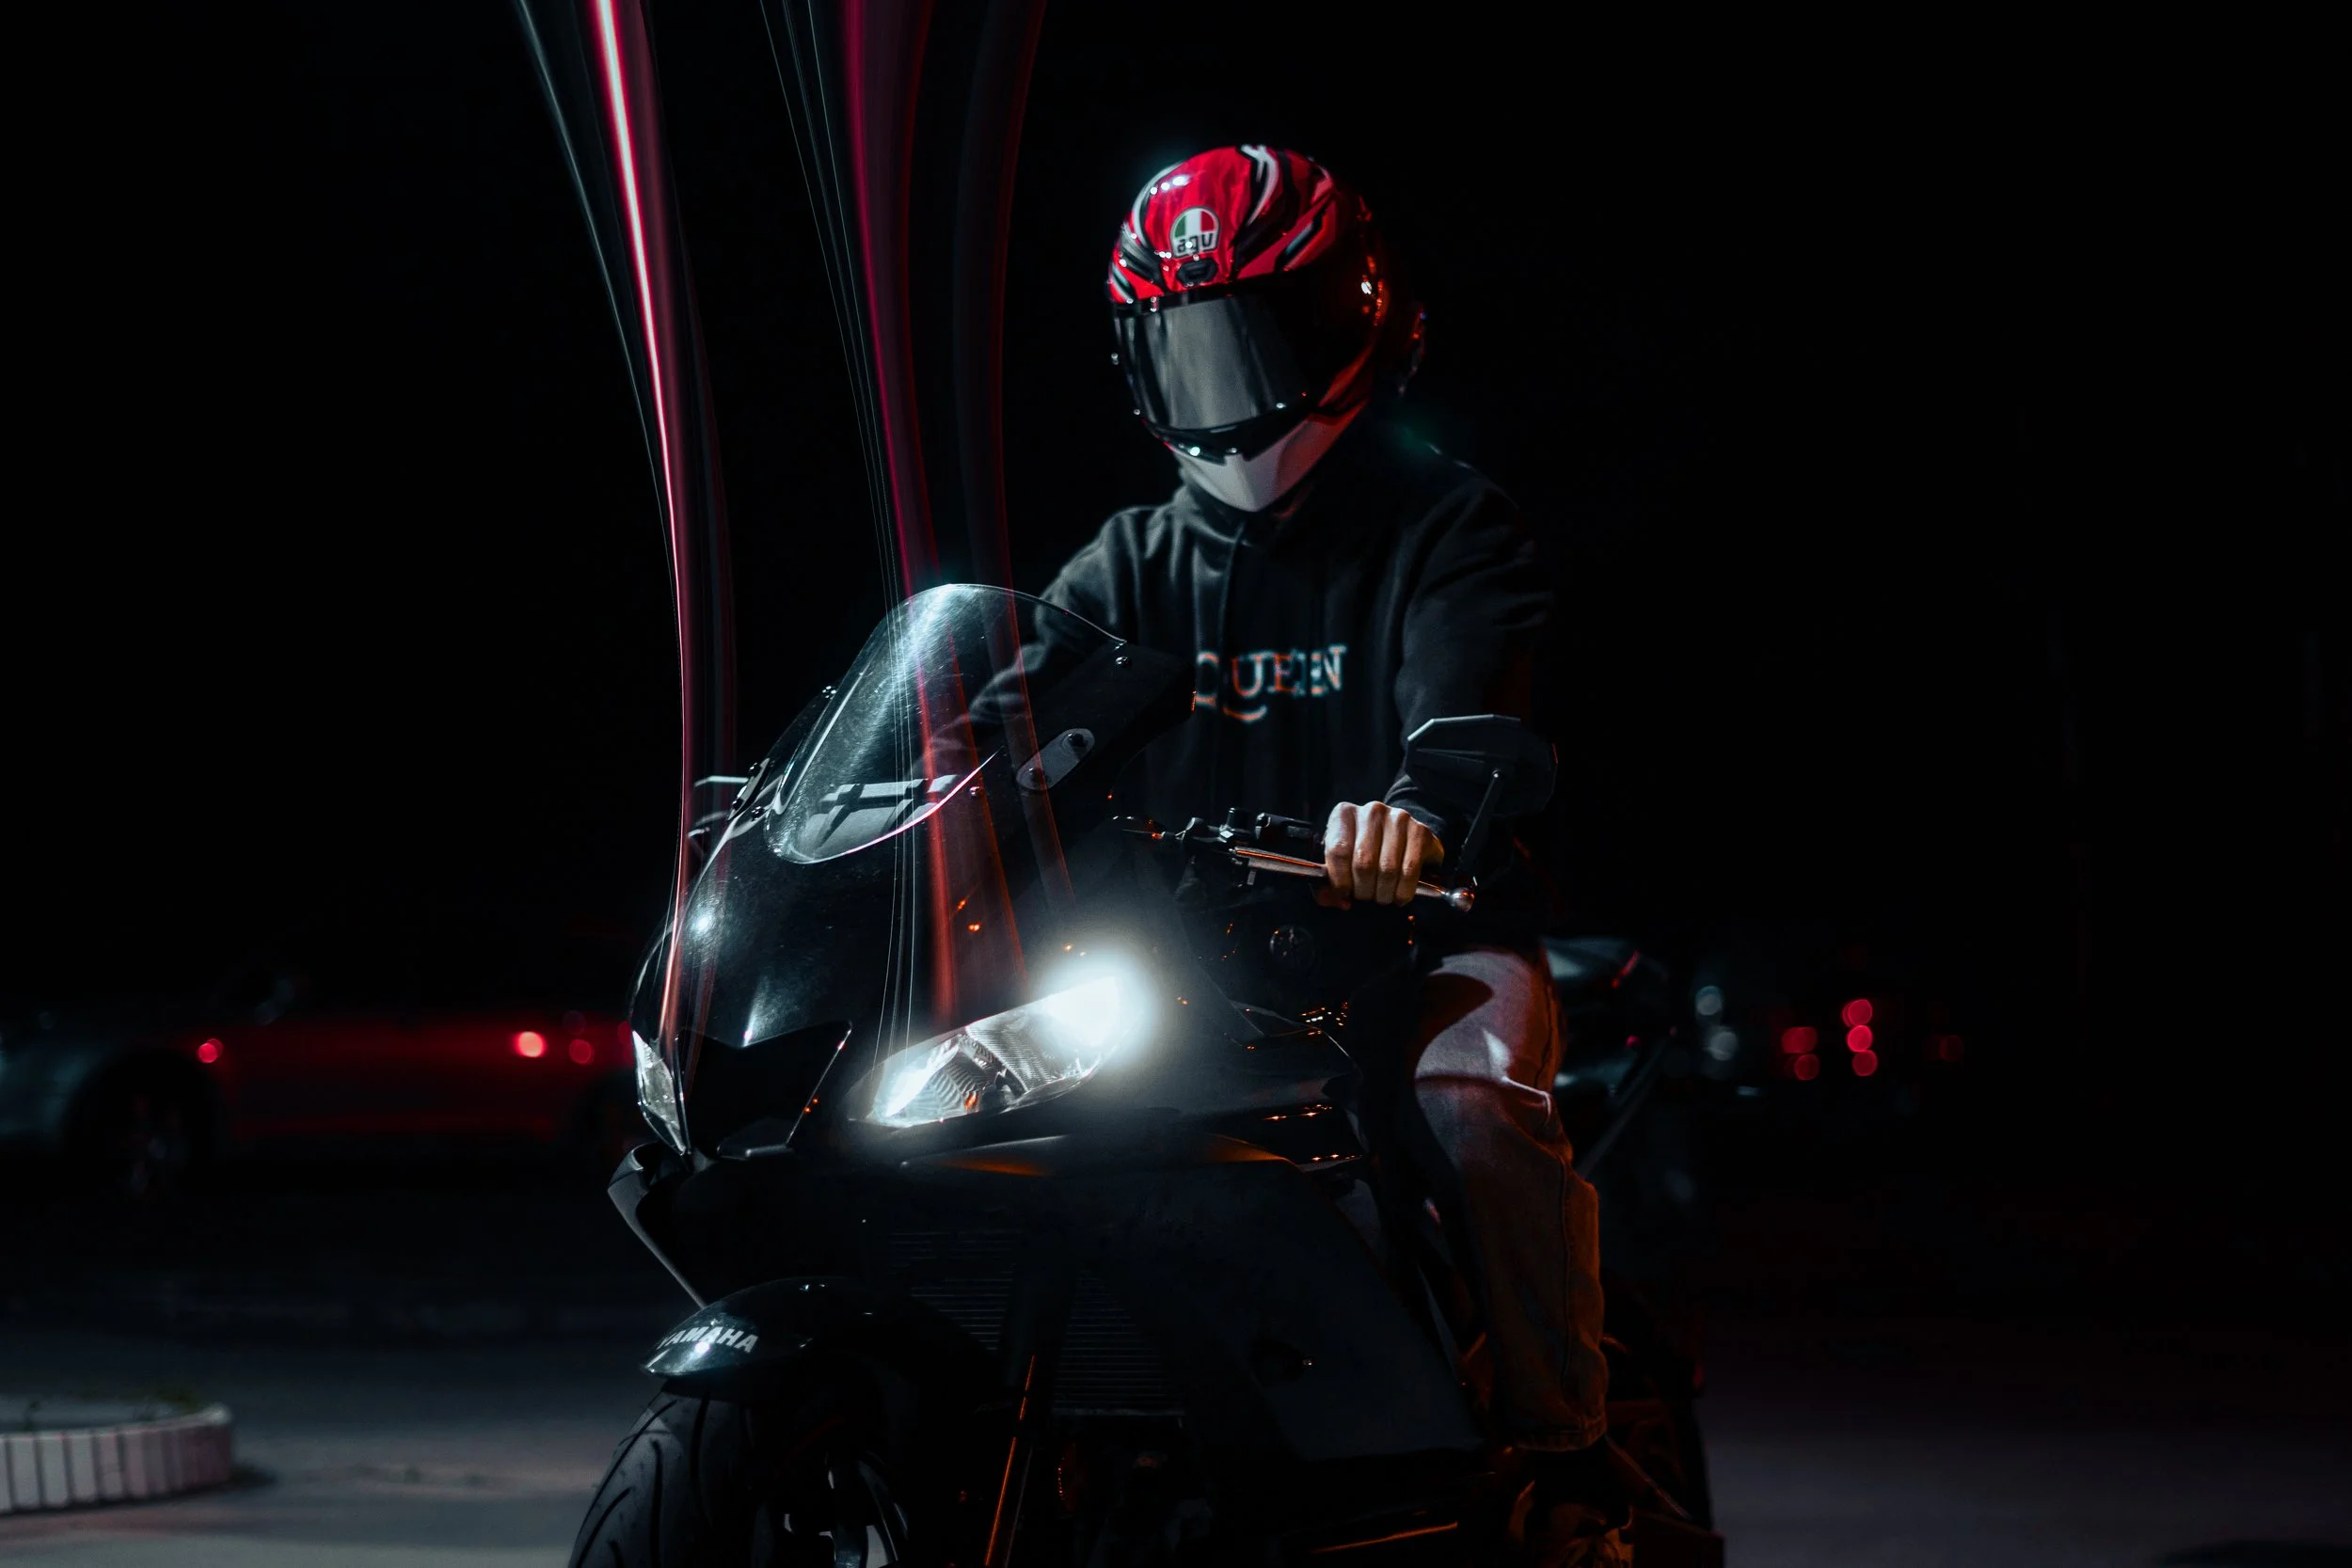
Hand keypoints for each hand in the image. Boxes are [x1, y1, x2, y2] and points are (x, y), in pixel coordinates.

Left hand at [1320, 801, 1444, 908]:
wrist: (1403, 836)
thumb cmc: (1366, 850)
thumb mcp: (1342, 859)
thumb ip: (1330, 880)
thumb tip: (1336, 900)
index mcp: (1345, 814)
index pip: (1338, 851)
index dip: (1340, 880)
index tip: (1343, 894)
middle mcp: (1371, 811)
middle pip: (1364, 862)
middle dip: (1363, 890)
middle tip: (1365, 897)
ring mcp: (1398, 819)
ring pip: (1387, 869)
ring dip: (1383, 893)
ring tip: (1382, 897)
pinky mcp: (1420, 831)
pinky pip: (1409, 870)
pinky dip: (1403, 891)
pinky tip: (1399, 896)